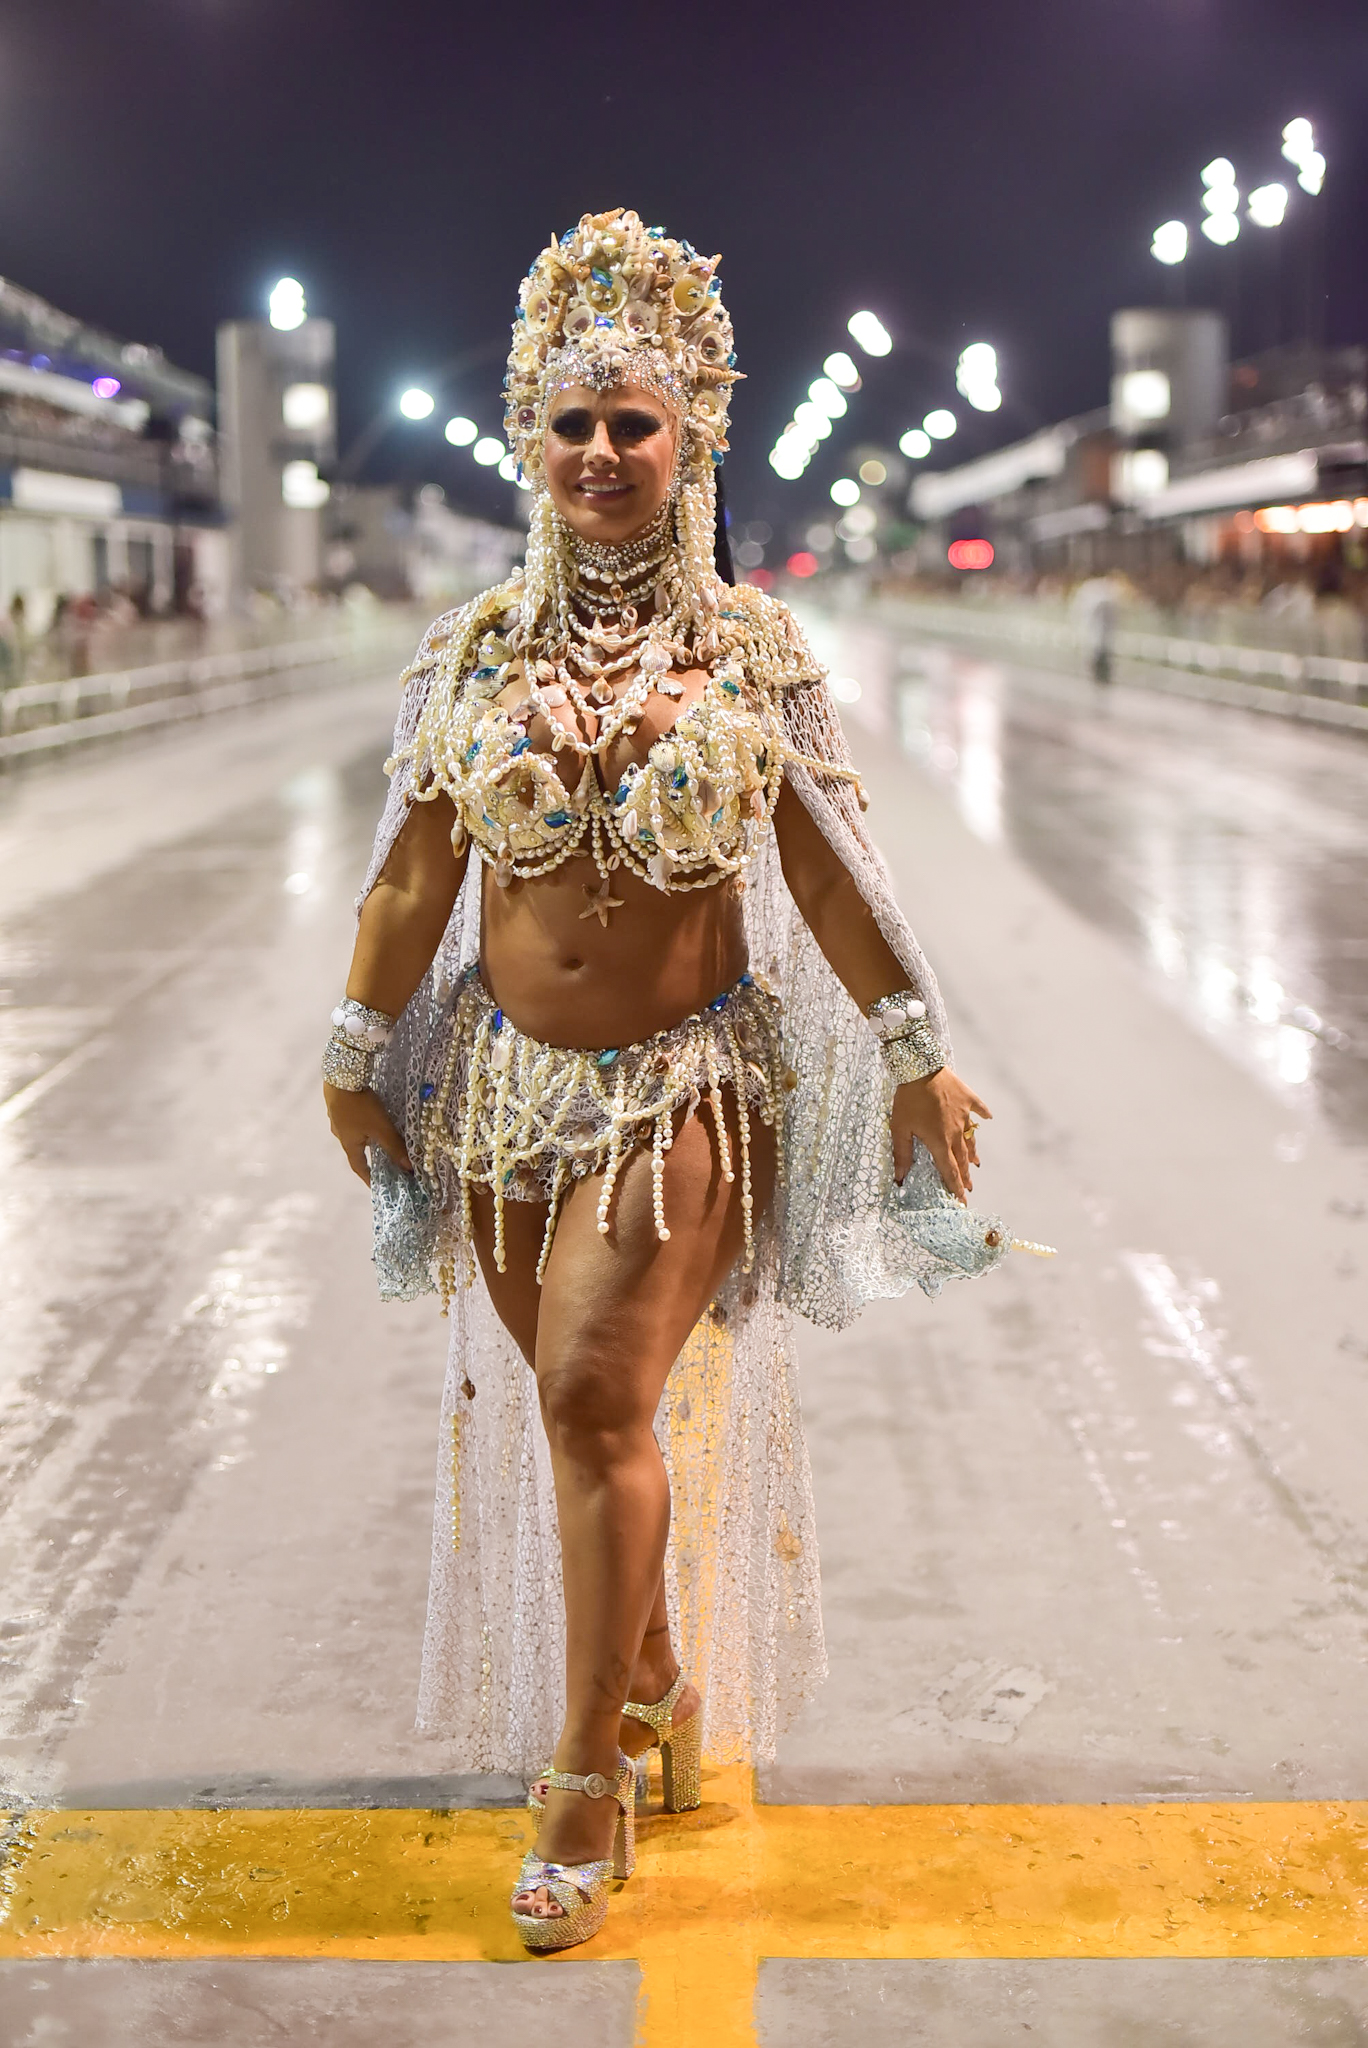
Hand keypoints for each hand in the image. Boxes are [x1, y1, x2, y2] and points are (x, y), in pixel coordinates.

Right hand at [323, 1083, 412, 1185]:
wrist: (341, 1075)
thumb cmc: (360, 1105)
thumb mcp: (381, 1128)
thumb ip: (394, 1147)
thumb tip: (408, 1169)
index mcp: (348, 1143)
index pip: (359, 1167)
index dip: (368, 1178)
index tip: (376, 1187)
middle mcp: (341, 1133)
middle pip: (357, 1150)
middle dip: (371, 1156)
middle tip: (385, 1161)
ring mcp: (338, 1118)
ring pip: (355, 1134)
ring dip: (368, 1138)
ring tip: (382, 1138)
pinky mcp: (339, 1104)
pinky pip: (353, 1120)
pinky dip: (364, 1124)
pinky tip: (372, 1117)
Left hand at [890, 1068, 990, 1202]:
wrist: (920, 1067)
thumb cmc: (907, 1099)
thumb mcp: (899, 1128)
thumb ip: (901, 1154)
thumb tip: (899, 1178)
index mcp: (939, 1141)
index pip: (949, 1171)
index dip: (955, 1187)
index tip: (961, 1200)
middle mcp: (955, 1132)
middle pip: (962, 1159)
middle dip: (965, 1176)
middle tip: (969, 1188)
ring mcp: (963, 1115)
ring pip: (970, 1139)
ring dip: (972, 1153)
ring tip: (976, 1164)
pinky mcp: (967, 1098)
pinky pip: (978, 1109)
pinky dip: (982, 1115)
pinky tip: (986, 1119)